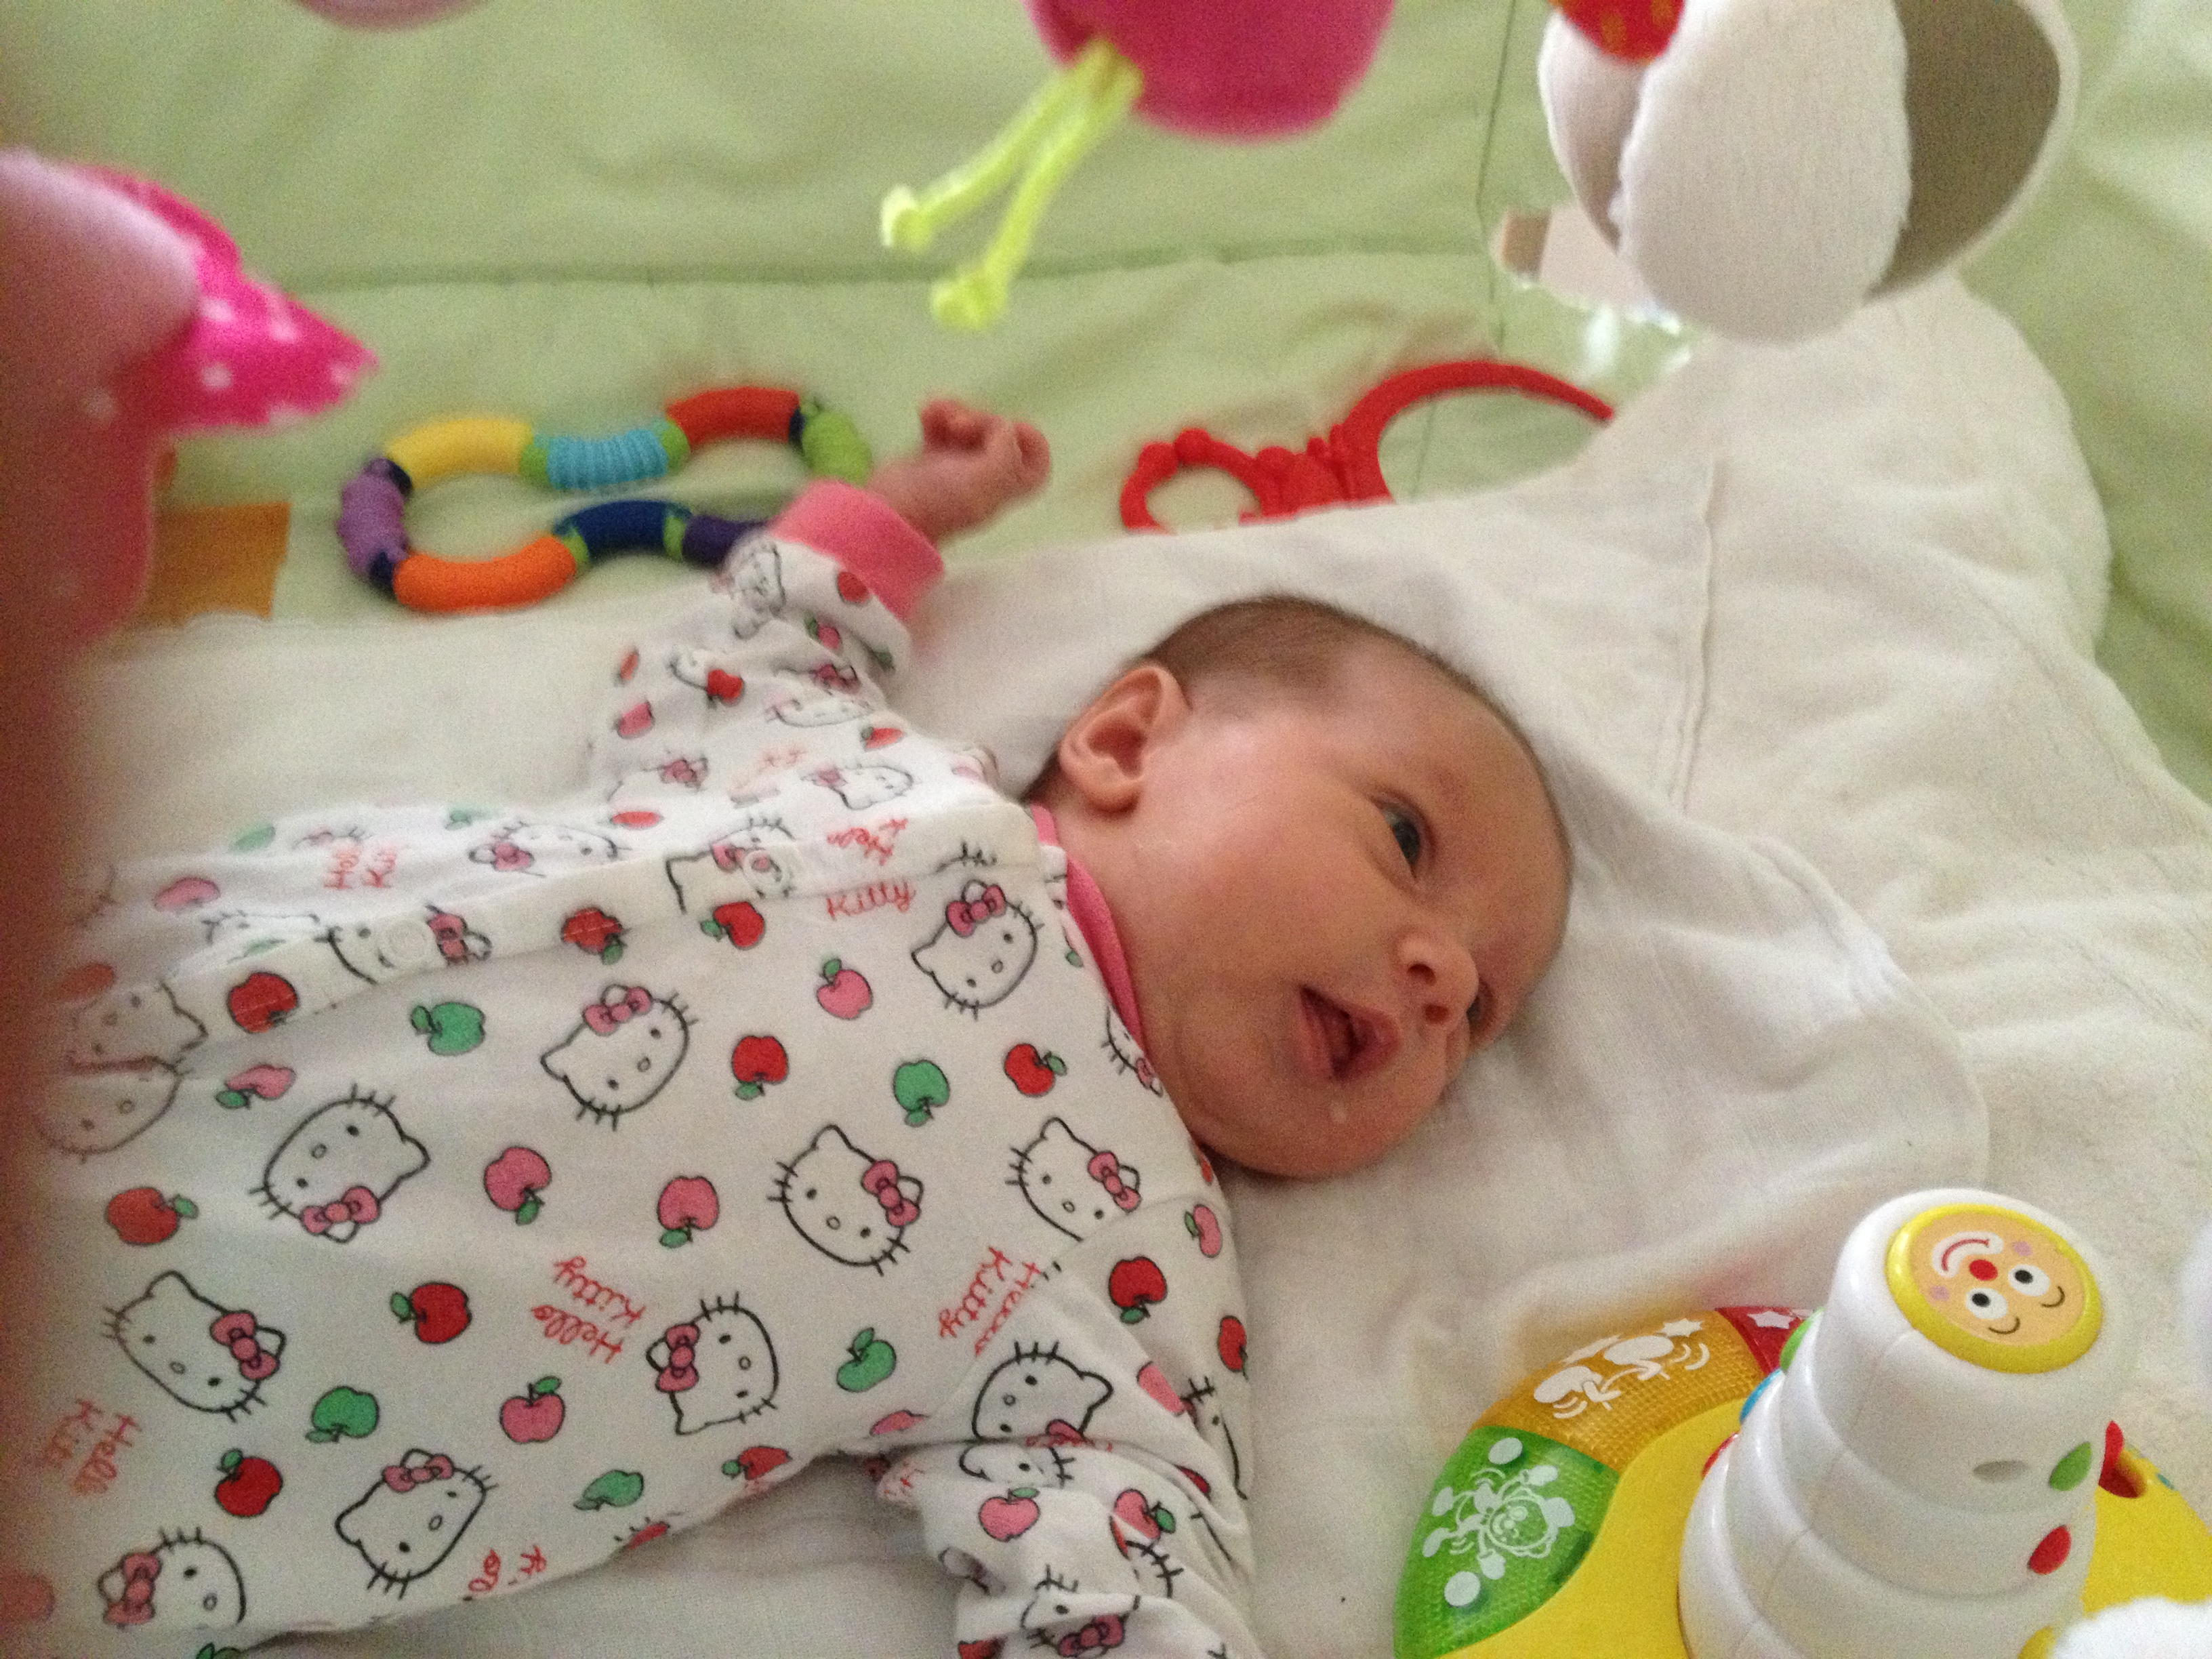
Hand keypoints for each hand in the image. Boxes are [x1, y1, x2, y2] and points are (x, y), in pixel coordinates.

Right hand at [866, 399, 1049, 543]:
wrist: (889, 512)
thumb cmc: (940, 500)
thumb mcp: (984, 479)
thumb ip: (1005, 451)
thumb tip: (1005, 428)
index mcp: (1004, 487)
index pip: (1036, 466)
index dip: (1032, 441)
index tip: (1012, 427)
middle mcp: (985, 476)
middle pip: (1001, 436)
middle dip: (983, 420)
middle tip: (961, 425)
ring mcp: (957, 466)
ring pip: (970, 427)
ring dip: (957, 411)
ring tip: (936, 413)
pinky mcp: (931, 456)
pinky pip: (942, 426)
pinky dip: (936, 414)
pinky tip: (925, 412)